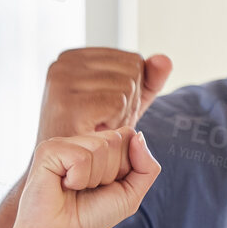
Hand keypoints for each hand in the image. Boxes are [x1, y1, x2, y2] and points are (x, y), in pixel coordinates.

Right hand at [11, 129, 161, 227]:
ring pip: (100, 146)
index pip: (130, 135)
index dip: (127, 166)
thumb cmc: (92, 215)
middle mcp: (81, 140)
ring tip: (76, 188)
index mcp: (99, 145)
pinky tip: (64, 185)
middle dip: (112, 172)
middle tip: (90, 188)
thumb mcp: (131, 193)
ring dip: (95, 177)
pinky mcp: (47, 150)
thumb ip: (147, 166)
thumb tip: (138, 135)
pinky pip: (80, 157)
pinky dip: (78, 179)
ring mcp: (63, 143)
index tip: (109, 184)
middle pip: (117, 139)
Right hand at [39, 48, 172, 141]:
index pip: (134, 60)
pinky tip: (95, 131)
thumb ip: (150, 80)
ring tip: (98, 126)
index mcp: (74, 56)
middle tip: (104, 121)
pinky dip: (116, 121)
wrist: (68, 171)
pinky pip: (118, 102)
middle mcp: (63, 63)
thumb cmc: (96, 134)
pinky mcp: (66, 102)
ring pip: (127, 86)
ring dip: (122, 114)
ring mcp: (60, 80)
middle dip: (130, 102)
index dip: (134, 90)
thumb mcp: (129, 102)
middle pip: (133, 71)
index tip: (107, 109)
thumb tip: (165, 59)